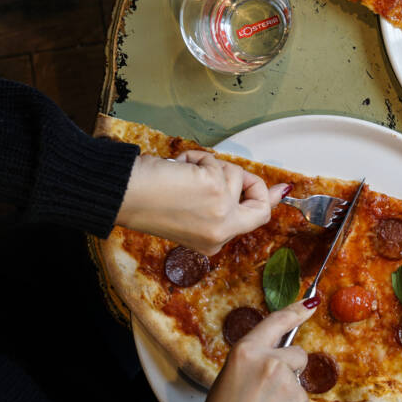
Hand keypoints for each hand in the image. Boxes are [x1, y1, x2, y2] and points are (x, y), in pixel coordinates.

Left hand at [116, 150, 287, 254]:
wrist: (123, 195)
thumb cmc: (146, 203)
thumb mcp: (192, 211)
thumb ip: (228, 204)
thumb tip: (272, 191)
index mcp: (212, 242)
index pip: (255, 220)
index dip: (264, 199)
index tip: (278, 189)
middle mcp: (220, 233)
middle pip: (257, 202)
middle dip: (246, 181)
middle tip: (217, 173)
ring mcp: (222, 213)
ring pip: (234, 176)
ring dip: (209, 168)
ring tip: (182, 175)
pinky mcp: (217, 190)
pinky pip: (216, 163)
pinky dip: (197, 158)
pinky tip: (179, 168)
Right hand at [194, 300, 317, 401]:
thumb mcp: (230, 376)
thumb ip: (255, 359)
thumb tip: (279, 352)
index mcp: (246, 351)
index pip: (277, 322)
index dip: (297, 310)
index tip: (311, 302)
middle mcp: (269, 362)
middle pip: (298, 355)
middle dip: (291, 369)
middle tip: (267, 392)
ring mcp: (286, 383)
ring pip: (300, 382)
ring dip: (289, 395)